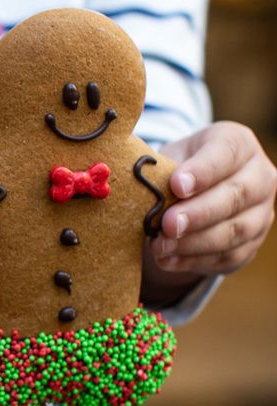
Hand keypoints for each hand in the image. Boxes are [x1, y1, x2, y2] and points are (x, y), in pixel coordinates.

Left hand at [144, 121, 275, 293]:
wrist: (193, 192)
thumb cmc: (179, 168)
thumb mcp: (170, 158)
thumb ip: (163, 171)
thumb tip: (143, 190)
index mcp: (239, 144)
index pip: (226, 153)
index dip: (203, 171)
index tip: (177, 186)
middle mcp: (259, 176)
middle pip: (236, 196)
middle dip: (199, 213)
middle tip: (167, 224)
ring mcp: (261, 212)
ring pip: (236, 231)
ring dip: (194, 242)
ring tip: (160, 246)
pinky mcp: (253, 243)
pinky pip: (229, 256)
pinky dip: (195, 261)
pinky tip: (168, 260)